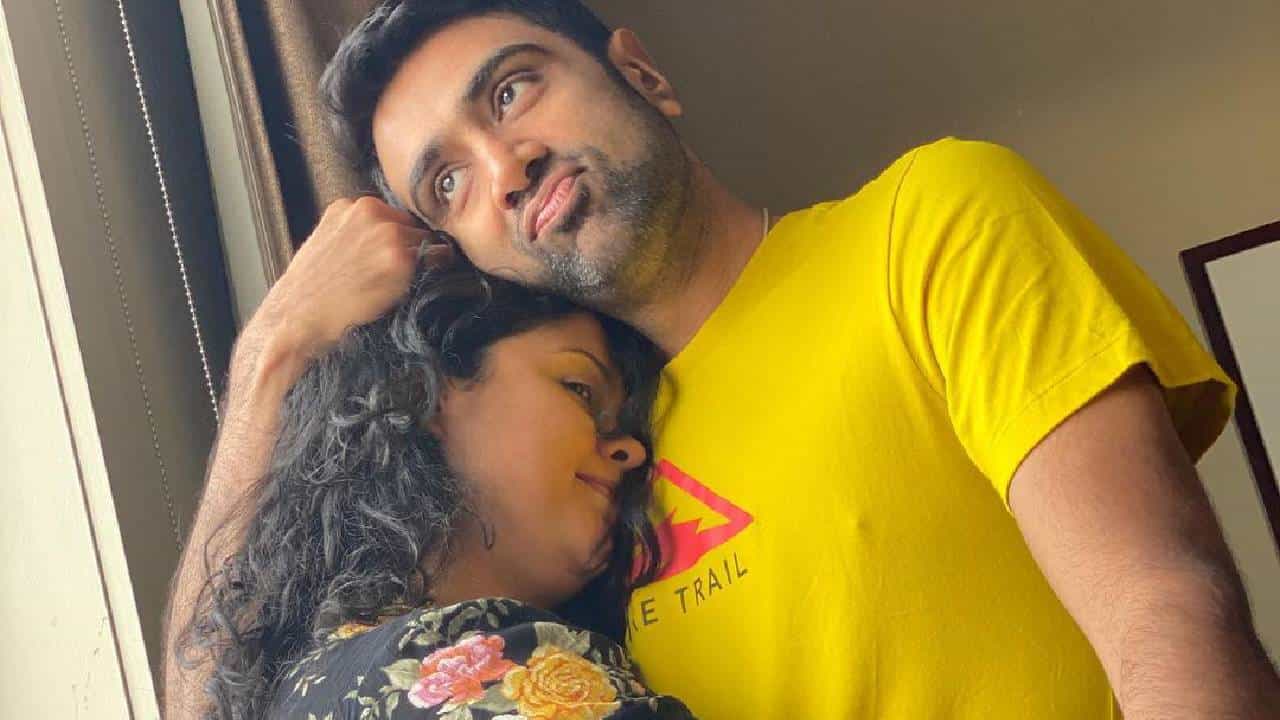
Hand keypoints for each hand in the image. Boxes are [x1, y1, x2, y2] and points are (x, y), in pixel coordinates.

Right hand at [251, 196, 453, 359]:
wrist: (298, 316)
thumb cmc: (312, 289)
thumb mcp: (329, 242)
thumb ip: (358, 230)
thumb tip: (395, 234)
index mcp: (349, 205)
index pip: (392, 216)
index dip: (395, 240)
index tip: (385, 261)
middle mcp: (370, 210)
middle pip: (411, 226)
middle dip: (407, 248)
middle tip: (384, 277)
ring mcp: (387, 232)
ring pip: (425, 243)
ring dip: (418, 263)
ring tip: (387, 286)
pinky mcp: (400, 259)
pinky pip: (435, 261)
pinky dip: (428, 275)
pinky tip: (398, 291)